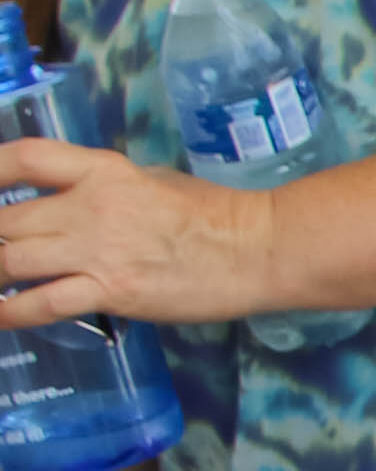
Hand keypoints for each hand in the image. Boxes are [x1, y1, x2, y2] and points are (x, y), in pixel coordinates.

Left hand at [0, 139, 257, 324]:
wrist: (256, 249)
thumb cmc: (216, 213)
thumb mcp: (154, 180)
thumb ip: (108, 187)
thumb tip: (79, 197)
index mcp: (104, 171)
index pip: (27, 158)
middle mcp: (91, 206)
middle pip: (7, 219)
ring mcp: (98, 250)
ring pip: (12, 261)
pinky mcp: (111, 291)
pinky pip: (42, 304)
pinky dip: (11, 313)